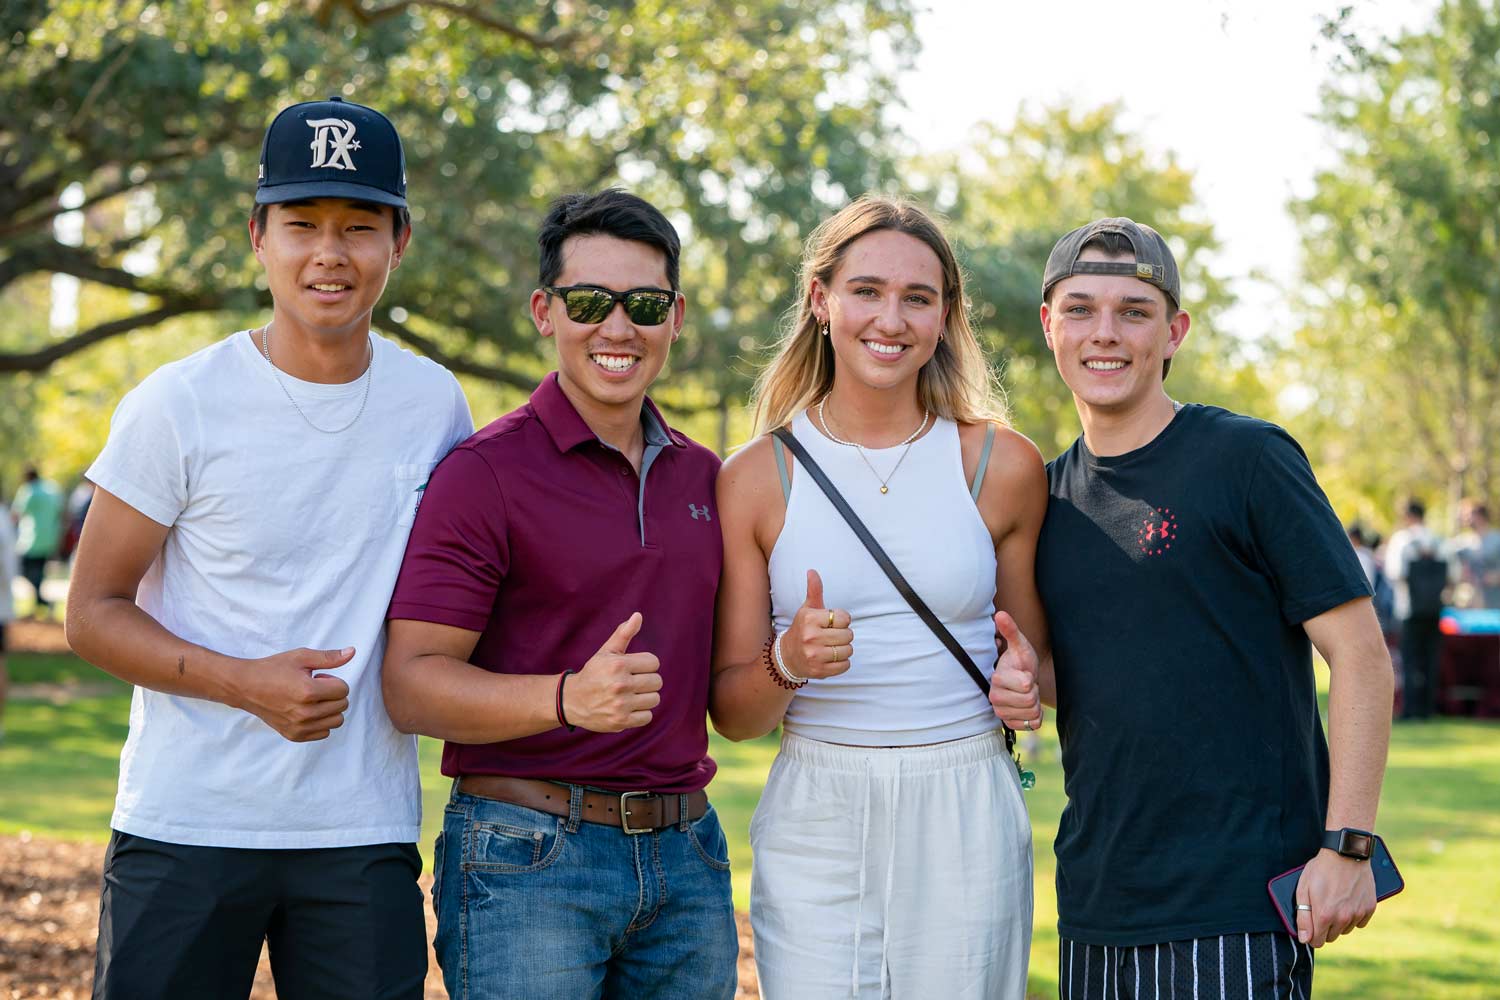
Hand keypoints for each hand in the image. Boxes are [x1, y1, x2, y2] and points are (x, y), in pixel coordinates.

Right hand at [237, 646, 353, 741]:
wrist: (245, 687)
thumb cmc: (273, 669)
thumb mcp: (301, 657)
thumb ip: (329, 657)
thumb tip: (352, 652)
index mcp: (308, 692)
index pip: (344, 690)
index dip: (334, 681)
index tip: (319, 678)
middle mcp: (305, 713)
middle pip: (342, 706)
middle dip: (333, 694)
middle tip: (314, 687)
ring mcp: (299, 727)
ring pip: (336, 721)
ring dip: (330, 709)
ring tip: (311, 699)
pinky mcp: (294, 735)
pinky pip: (323, 733)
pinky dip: (321, 722)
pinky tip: (307, 711)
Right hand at [565, 612, 661, 732]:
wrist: (572, 700)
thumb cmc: (594, 673)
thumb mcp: (606, 652)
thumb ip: (623, 634)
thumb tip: (638, 615)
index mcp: (618, 665)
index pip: (654, 662)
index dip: (645, 665)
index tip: (634, 668)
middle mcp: (620, 685)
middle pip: (656, 681)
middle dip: (647, 681)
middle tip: (632, 682)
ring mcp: (621, 705)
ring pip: (654, 699)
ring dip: (645, 697)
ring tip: (631, 695)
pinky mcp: (621, 722)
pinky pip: (647, 717)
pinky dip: (641, 713)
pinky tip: (629, 708)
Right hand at [782, 569, 853, 679]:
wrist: (787, 657)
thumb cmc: (802, 629)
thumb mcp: (807, 609)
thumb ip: (814, 591)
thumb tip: (812, 571)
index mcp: (810, 618)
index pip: (844, 617)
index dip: (841, 620)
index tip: (831, 623)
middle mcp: (811, 637)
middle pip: (848, 635)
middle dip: (843, 635)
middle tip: (831, 636)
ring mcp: (815, 655)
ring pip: (848, 650)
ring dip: (844, 649)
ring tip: (831, 647)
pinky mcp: (819, 671)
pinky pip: (845, 665)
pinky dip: (842, 663)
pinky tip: (831, 658)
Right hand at [989, 611, 1041, 730]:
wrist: (1023, 680)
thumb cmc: (1020, 661)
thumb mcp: (1019, 644)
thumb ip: (1010, 630)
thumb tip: (1000, 614)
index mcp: (997, 679)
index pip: (1026, 684)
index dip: (1030, 678)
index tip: (1023, 673)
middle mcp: (995, 697)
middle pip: (1030, 699)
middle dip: (1034, 691)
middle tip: (1027, 684)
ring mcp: (1002, 712)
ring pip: (1032, 712)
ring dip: (1035, 703)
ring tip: (1027, 694)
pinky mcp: (1011, 724)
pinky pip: (1033, 724)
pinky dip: (1036, 715)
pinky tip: (1028, 707)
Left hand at [1295, 849, 1376, 946]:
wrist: (1346, 854)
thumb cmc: (1321, 870)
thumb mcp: (1303, 889)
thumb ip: (1303, 917)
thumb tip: (1305, 939)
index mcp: (1324, 915)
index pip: (1317, 941)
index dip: (1311, 935)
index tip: (1311, 927)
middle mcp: (1343, 918)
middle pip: (1331, 937)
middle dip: (1324, 928)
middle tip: (1322, 909)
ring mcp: (1357, 913)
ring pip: (1345, 930)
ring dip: (1339, 922)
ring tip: (1334, 902)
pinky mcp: (1369, 908)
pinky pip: (1359, 922)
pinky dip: (1353, 916)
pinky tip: (1347, 902)